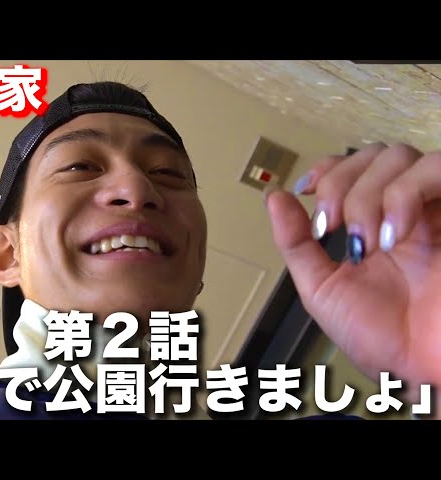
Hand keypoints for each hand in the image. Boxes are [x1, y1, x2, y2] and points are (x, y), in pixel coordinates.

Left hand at [264, 143, 440, 412]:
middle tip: (330, 228)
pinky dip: (404, 195)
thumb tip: (274, 199)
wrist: (422, 374)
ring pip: (400, 157)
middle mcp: (407, 212)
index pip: (353, 166)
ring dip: (367, 195)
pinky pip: (440, 170)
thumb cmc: (383, 340)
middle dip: (340, 183)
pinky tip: (394, 236)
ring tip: (365, 242)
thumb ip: (297, 243)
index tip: (305, 189)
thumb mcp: (322, 289)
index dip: (328, 167)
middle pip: (373, 154)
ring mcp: (436, 211)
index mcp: (376, 226)